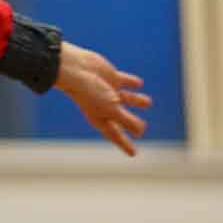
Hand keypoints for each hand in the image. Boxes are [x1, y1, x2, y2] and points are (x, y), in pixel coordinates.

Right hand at [54, 40, 151, 154]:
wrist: (75, 69)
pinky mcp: (110, 77)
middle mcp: (105, 106)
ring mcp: (108, 91)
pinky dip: (132, 82)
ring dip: (137, 100)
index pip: (116, 135)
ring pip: (126, 98)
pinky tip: (138, 83)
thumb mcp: (112, 110)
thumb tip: (140, 131)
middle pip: (122, 118)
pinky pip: (124, 81)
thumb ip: (127, 120)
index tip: (133, 154)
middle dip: (132, 123)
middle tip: (142, 128)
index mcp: (101, 118)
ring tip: (147, 102)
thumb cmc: (90, 92)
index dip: (125, 144)